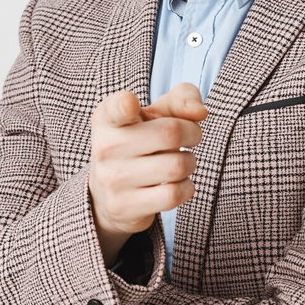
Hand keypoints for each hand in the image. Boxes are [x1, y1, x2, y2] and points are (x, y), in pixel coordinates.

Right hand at [87, 83, 207, 257]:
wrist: (109, 192)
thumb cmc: (141, 142)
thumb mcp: (156, 113)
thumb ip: (182, 99)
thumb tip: (199, 112)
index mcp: (108, 118)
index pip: (115, 108)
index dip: (125, 104)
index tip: (131, 104)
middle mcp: (105, 147)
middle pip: (170, 133)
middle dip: (192, 133)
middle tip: (190, 137)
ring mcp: (112, 178)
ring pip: (176, 166)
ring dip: (189, 163)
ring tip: (179, 162)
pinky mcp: (123, 206)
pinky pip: (173, 195)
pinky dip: (186, 188)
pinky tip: (176, 183)